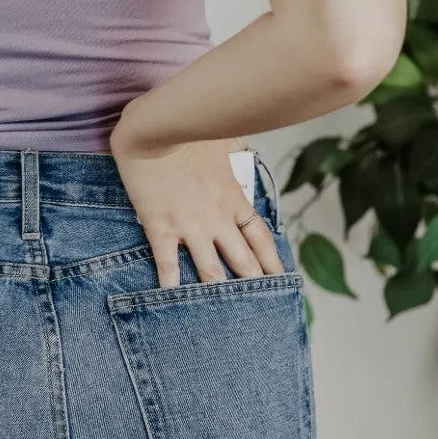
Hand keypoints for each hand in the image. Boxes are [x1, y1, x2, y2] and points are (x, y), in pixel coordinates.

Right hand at [109, 120, 284, 287]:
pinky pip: (167, 262)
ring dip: (216, 289)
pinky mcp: (161, 226)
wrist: (158, 128)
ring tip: (220, 311)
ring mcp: (189, 226)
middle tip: (258, 304)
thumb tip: (241, 145)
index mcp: (233, 198)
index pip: (259, 236)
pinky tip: (171, 297)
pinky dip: (169, 282)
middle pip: (241, 260)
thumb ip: (236, 147)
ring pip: (209, 268)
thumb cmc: (192, 127)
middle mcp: (217, 218)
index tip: (279, 277)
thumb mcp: (224, 136)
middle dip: (251, 282)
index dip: (271, 260)